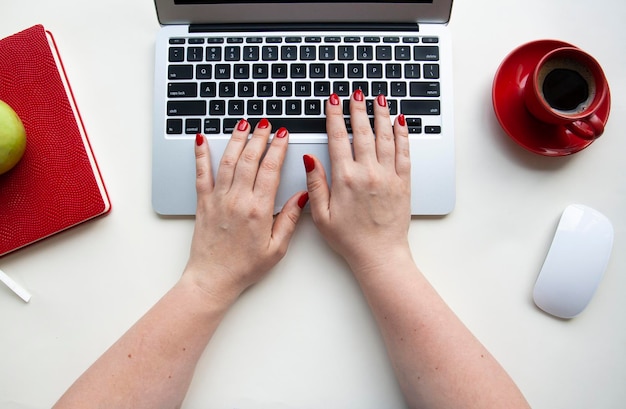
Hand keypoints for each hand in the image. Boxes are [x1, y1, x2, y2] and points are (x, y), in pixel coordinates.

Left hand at [184, 119, 306, 301]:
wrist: (213, 278)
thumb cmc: (245, 267)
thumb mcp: (277, 248)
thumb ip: (290, 219)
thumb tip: (302, 196)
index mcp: (258, 210)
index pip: (270, 170)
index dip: (278, 148)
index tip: (284, 135)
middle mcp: (237, 200)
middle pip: (249, 159)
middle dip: (259, 137)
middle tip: (266, 123)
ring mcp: (218, 199)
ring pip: (228, 161)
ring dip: (236, 139)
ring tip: (243, 123)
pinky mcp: (203, 202)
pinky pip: (201, 173)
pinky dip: (201, 155)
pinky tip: (201, 139)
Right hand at [304, 91, 410, 272]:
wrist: (379, 254)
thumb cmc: (350, 239)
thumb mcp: (321, 215)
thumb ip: (315, 184)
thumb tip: (309, 159)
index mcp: (345, 179)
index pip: (338, 138)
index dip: (335, 116)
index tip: (333, 101)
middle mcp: (368, 173)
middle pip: (362, 132)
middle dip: (358, 109)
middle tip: (356, 92)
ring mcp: (388, 176)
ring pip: (385, 137)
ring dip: (381, 115)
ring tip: (378, 99)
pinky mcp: (403, 182)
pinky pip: (405, 152)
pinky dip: (403, 134)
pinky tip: (400, 122)